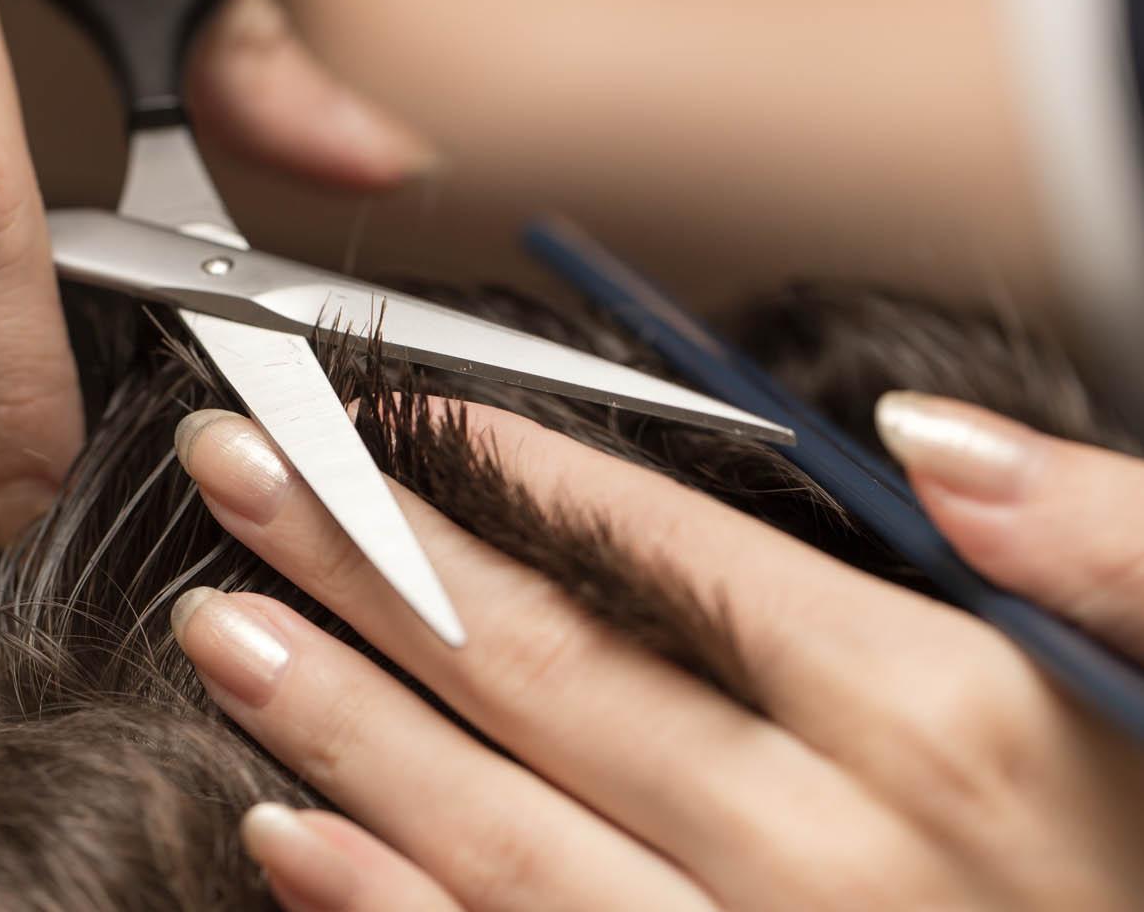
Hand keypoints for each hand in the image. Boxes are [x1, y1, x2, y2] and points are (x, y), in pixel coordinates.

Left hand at [166, 403, 1143, 910]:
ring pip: (496, 827)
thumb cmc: (1133, 863)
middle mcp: (833, 842)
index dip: (506, 466)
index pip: (669, 547)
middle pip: (545, 667)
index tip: (384, 410)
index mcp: (940, 712)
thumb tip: (923, 437)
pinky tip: (286, 834)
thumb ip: (1065, 552)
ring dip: (340, 714)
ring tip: (222, 622)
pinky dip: (385, 904)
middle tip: (237, 466)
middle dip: (365, 551)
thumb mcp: (1128, 693)